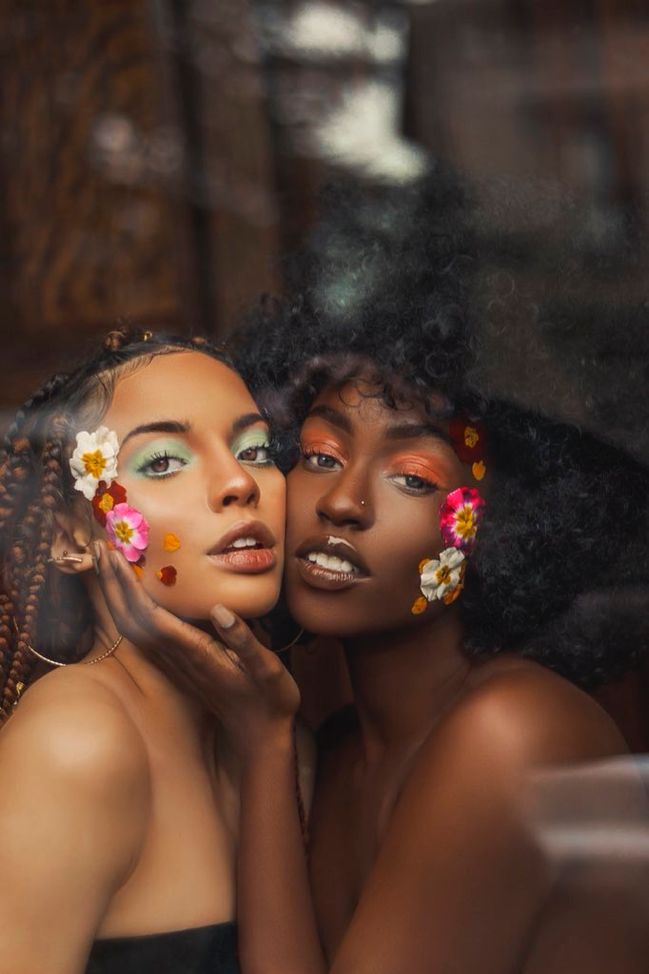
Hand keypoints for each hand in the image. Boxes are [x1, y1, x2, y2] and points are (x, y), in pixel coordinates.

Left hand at [95, 542, 299, 754]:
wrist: (259, 733)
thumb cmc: (268, 698)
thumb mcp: (267, 670)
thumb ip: (243, 641)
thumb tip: (220, 610)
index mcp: (196, 654)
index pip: (151, 617)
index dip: (130, 587)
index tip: (116, 558)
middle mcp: (177, 659)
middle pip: (132, 620)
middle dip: (113, 584)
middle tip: (99, 549)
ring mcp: (174, 664)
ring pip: (132, 628)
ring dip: (116, 595)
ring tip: (107, 564)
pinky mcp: (176, 665)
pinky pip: (142, 635)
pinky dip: (128, 610)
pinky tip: (127, 594)